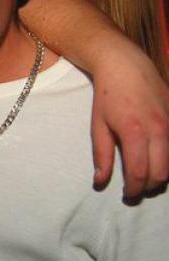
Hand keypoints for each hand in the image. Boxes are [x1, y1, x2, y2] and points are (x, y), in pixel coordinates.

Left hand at [91, 48, 168, 196]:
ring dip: (162, 175)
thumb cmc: (107, 96)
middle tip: (137, 190)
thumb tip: (100, 182)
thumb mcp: (99, 126)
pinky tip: (158, 160)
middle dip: (150, 187)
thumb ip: (102, 156)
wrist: (125, 66)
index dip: (134, 189)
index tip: (127, 195)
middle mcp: (159, 129)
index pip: (140, 173)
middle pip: (162, 173)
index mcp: (135, 133)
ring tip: (146, 178)